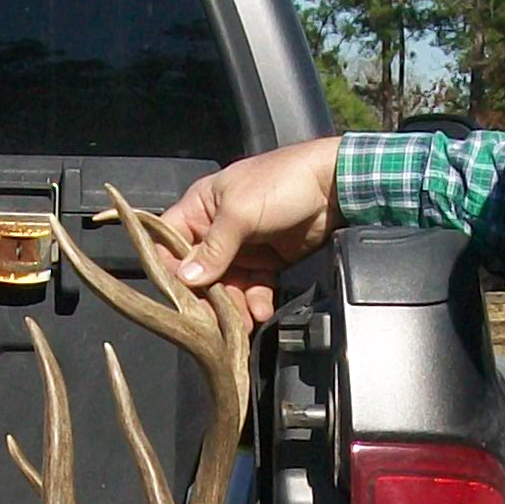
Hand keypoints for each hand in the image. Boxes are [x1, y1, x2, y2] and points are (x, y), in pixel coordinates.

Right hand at [163, 136, 341, 324]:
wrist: (334, 186)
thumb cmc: (282, 182)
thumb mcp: (240, 212)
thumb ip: (214, 248)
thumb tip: (187, 279)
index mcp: (201, 208)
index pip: (170, 243)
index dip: (170, 270)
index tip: (178, 295)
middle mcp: (216, 230)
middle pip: (199, 272)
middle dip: (205, 297)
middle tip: (212, 321)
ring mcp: (242, 248)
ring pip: (226, 286)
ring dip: (232, 306)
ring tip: (242, 321)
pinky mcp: (266, 262)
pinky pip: (253, 288)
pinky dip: (255, 302)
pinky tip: (260, 310)